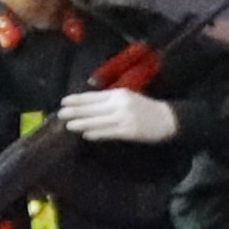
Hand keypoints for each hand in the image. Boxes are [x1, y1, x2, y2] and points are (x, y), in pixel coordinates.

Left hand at [55, 86, 175, 144]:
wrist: (168, 118)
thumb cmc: (146, 108)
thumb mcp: (128, 98)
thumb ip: (110, 101)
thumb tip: (88, 106)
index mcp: (119, 94)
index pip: (93, 96)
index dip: (78, 100)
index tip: (64, 101)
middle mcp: (120, 104)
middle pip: (93, 108)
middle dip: (75, 111)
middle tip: (60, 114)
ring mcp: (124, 118)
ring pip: (98, 121)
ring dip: (82, 123)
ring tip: (68, 125)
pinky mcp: (128, 131)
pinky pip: (108, 132)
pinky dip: (96, 133)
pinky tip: (86, 135)